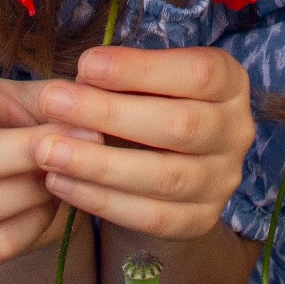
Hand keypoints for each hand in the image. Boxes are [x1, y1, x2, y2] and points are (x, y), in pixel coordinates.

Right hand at [0, 70, 96, 269]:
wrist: (42, 186)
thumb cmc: (33, 129)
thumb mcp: (40, 102)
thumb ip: (55, 98)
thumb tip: (81, 103)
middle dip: (22, 150)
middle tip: (78, 137)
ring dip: (30, 189)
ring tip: (65, 172)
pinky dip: (31, 224)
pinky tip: (52, 203)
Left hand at [32, 46, 255, 240]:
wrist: (168, 166)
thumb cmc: (148, 103)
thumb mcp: (145, 79)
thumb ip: (120, 77)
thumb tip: (79, 79)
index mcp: (230, 83)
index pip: (198, 74)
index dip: (141, 69)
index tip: (85, 63)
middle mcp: (237, 132)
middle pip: (180, 126)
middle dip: (109, 114)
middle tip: (52, 102)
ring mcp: (223, 181)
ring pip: (165, 177)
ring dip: (99, 163)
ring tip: (47, 149)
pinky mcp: (201, 220)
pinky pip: (152, 217)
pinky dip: (102, 201)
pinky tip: (60, 183)